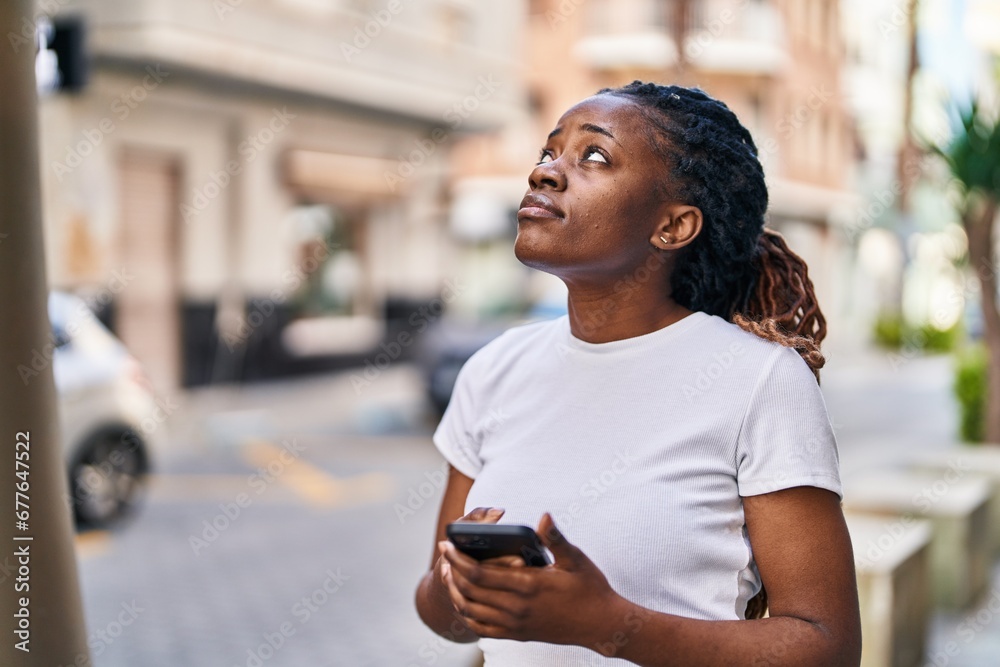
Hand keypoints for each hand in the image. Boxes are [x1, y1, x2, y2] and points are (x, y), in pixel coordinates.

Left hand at [439, 512, 624, 647]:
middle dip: (451, 570)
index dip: (458, 559)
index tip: (447, 544)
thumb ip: (556, 538)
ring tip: (450, 573)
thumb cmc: (590, 588)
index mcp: (527, 585)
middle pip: (469, 591)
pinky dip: (468, 614)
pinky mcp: (517, 635)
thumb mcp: (575, 559)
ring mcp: (515, 625)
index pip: (479, 574)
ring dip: (455, 592)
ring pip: (471, 611)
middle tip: (444, 552)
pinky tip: (465, 600)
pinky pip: (482, 628)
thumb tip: (544, 516)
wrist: (601, 624)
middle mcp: (517, 608)